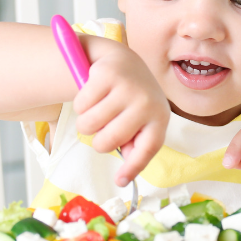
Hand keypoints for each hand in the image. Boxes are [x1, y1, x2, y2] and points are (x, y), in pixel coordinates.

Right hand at [72, 37, 170, 186]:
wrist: (123, 60)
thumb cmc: (131, 98)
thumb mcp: (140, 120)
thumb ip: (134, 144)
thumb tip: (125, 177)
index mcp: (159, 117)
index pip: (147, 148)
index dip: (133, 167)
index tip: (120, 181)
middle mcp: (147, 102)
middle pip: (108, 141)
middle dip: (98, 140)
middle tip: (102, 128)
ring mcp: (127, 87)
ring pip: (90, 125)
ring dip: (86, 123)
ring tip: (97, 110)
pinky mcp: (107, 74)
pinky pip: (80, 105)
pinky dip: (80, 104)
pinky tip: (92, 94)